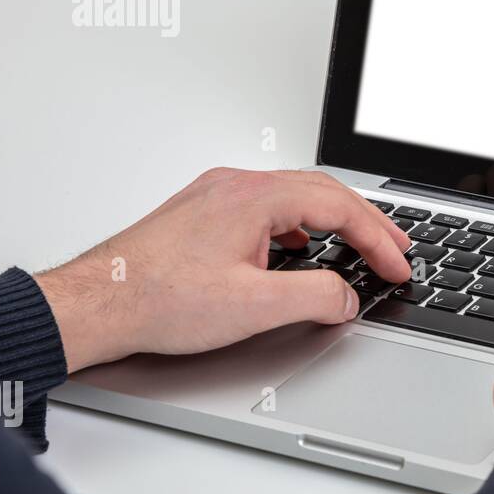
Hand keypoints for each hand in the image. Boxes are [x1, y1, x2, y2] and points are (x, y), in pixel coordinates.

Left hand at [35, 168, 410, 372]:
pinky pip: (267, 206)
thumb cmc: (155, 299)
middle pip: (322, 192)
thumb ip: (313, 297)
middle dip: (366, 223)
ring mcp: (216, 196)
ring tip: (358, 245)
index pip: (338, 206)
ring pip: (295, 196)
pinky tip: (299, 246)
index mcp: (254, 197)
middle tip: (395, 249)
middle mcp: (235, 186)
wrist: (95, 304)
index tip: (398, 264)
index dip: (378, 238)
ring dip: (333, 221)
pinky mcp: (202, 213)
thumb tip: (345, 296)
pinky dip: (299, 224)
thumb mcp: (253, 306)